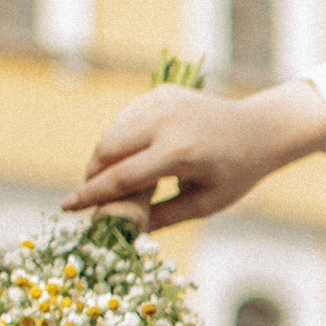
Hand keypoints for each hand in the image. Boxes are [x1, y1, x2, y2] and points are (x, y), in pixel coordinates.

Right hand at [70, 78, 325, 230]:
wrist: (259, 129)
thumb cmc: (235, 174)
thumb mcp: (205, 204)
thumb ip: (162, 217)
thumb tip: (123, 232)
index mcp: (178, 153)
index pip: (121, 177)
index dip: (90, 194)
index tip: (66, 206)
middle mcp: (165, 121)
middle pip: (107, 150)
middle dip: (93, 175)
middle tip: (94, 196)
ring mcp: (161, 101)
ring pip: (112, 132)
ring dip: (105, 158)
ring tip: (117, 180)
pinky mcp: (160, 92)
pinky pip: (126, 118)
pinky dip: (122, 139)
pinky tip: (135, 155)